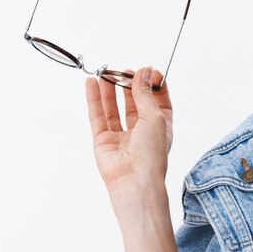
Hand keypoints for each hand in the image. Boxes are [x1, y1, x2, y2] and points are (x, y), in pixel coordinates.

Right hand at [84, 66, 173, 211]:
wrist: (134, 182)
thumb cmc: (152, 154)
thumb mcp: (154, 117)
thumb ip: (145, 94)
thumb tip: (144, 71)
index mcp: (161, 126)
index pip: (159, 100)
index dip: (154, 85)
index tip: (149, 70)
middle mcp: (142, 131)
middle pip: (134, 102)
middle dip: (129, 85)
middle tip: (124, 69)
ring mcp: (121, 136)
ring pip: (114, 107)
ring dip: (110, 89)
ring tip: (106, 72)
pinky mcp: (103, 141)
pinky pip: (97, 116)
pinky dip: (94, 99)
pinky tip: (91, 84)